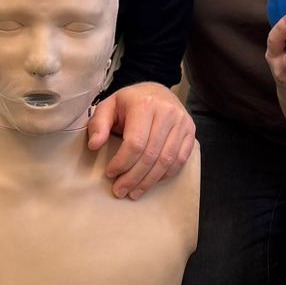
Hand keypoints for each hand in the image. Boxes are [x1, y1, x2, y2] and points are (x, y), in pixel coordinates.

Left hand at [86, 82, 195, 199]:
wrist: (157, 91)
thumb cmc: (130, 102)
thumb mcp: (108, 106)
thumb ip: (98, 124)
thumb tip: (94, 146)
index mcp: (145, 105)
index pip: (135, 142)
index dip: (122, 162)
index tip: (110, 174)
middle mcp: (167, 112)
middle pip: (151, 155)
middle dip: (134, 177)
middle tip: (120, 191)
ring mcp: (182, 122)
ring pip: (167, 160)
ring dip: (149, 181)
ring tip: (134, 192)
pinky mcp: (191, 132)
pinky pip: (180, 160)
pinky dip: (165, 174)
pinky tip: (151, 182)